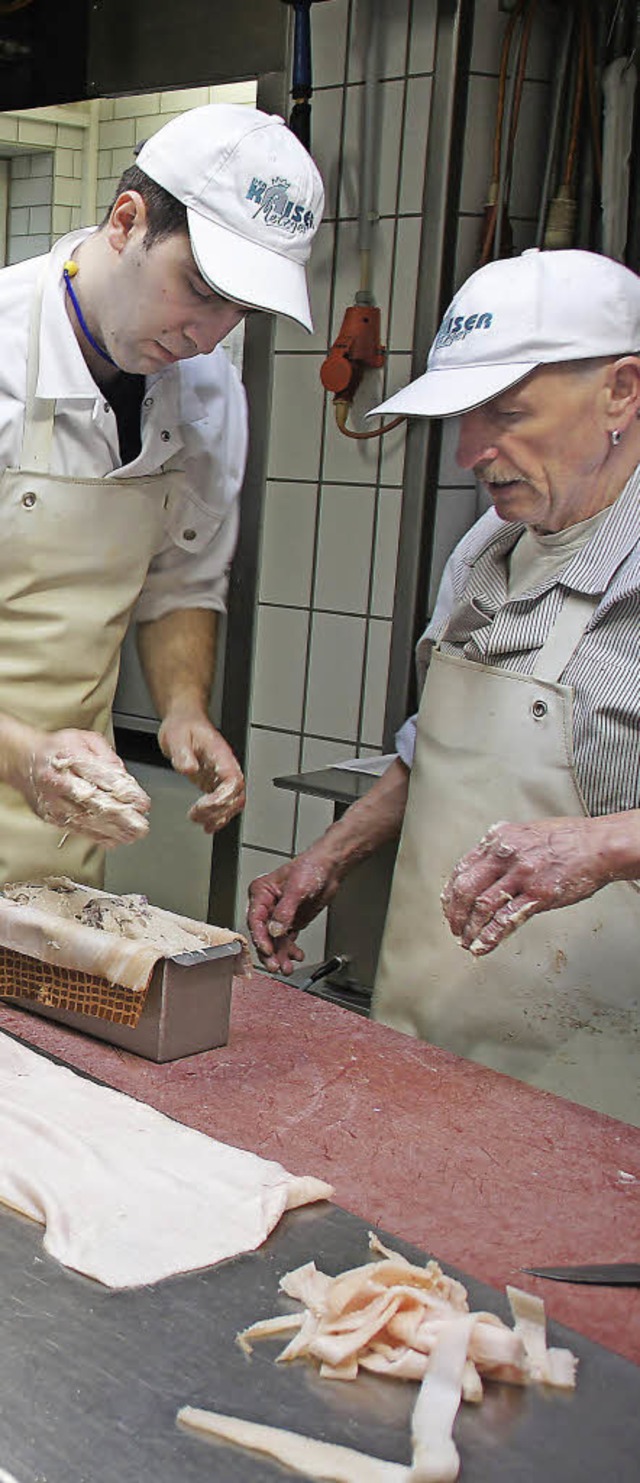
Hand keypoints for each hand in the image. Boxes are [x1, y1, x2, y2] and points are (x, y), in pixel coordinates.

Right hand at [22, 728, 149, 845]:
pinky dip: (96, 836)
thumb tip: (123, 775)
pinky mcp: (50, 815)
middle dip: (121, 817)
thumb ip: (106, 755)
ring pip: (86, 819)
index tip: (142, 803)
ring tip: (132, 836)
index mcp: (70, 757)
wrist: (22, 759)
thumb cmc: (57, 748)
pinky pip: (76, 829)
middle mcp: (59, 780)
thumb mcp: (84, 739)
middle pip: (94, 802)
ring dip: (112, 831)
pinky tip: (113, 840)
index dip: (124, 792)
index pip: (102, 776)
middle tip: (141, 826)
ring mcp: (53, 801)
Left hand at [158, 712, 244, 833]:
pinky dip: (218, 815)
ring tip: (203, 824)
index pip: (233, 779)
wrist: (183, 721)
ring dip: (220, 816)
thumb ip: (183, 753)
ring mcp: (222, 775)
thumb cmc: (183, 726)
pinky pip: (224, 802)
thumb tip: (189, 767)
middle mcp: (226, 765)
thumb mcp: (176, 736)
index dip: (222, 796)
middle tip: (199, 817)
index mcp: (220, 754)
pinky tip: (207, 824)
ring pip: (234, 801)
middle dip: (220, 811)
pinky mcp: (215, 782)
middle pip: (237, 794)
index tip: (204, 805)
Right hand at [247, 847, 341, 973]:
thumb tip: (275, 930)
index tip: (268, 950)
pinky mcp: (290, 921)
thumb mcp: (297, 888)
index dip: (260, 937)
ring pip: (274, 941)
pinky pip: (286, 940)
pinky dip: (290, 950)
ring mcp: (278, 915)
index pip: (255, 919)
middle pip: (263, 933)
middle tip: (275, 965)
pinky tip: (296, 956)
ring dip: (280, 955)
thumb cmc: (311, 868)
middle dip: (269, 951)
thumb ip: (285, 911)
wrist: (330, 868)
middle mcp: (267, 905)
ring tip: (287, 967)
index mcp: (261, 893)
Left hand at [441, 816, 614, 956]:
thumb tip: (486, 869)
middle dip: (454, 913)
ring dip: (469, 928)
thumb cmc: (569, 840)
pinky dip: (489, 937)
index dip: (451, 892)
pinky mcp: (537, 895)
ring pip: (481, 906)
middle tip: (454, 927)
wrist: (599, 846)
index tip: (449, 905)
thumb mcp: (526, 833)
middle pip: (465, 888)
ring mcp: (521, 875)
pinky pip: (505, 920)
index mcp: (500, 839)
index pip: (463, 868)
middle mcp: (506, 855)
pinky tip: (482, 946)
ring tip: (466, 940)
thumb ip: (504, 849)